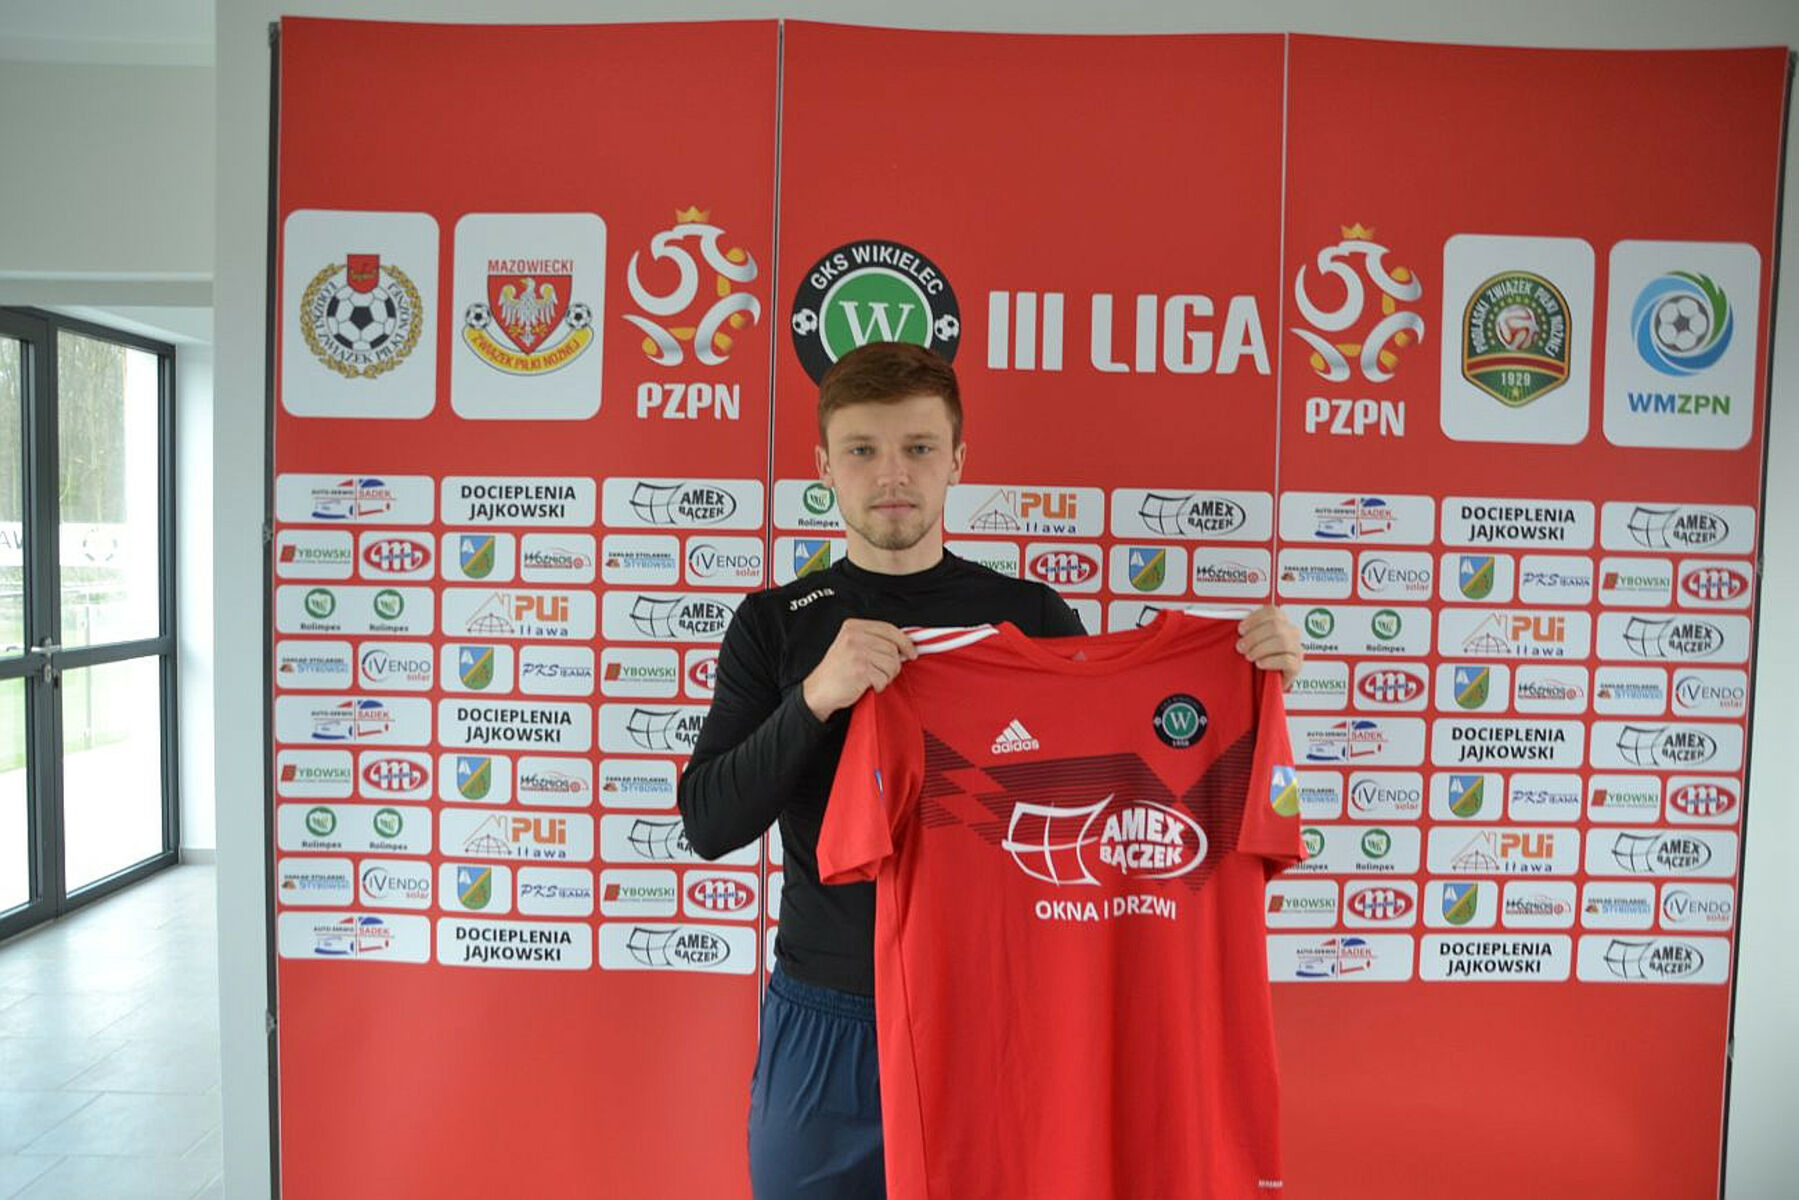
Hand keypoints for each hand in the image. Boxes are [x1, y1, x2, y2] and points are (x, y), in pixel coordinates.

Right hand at [802, 619, 917, 720]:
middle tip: (881, 673)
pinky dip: (879, 685)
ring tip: (872, 678)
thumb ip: (874, 641)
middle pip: (893, 648)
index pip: (889, 629)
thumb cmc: (838, 671)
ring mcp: (857, 652)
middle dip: (893, 664)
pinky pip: (884, 678)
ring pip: (892, 663)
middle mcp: (855, 636)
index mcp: (853, 626)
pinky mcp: (860, 669)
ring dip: (886, 676)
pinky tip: (866, 685)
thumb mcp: (852, 646)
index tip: (912, 653)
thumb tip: (905, 646)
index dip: (904, 642)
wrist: (819, 691)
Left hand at [1236, 604, 1303, 688]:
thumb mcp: (1251, 642)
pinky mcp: (1297, 666)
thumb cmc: (1258, 658)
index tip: (1241, 629)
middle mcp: (1291, 633)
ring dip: (1260, 649)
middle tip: (1241, 646)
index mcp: (1281, 622)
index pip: (1272, 612)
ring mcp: (1296, 649)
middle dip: (1254, 636)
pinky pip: (1286, 660)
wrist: (1264, 683)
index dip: (1254, 619)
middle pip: (1276, 626)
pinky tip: (1259, 664)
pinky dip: (1270, 661)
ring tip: (1249, 656)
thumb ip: (1247, 631)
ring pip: (1283, 642)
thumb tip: (1237, 627)